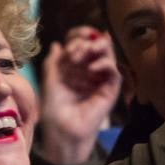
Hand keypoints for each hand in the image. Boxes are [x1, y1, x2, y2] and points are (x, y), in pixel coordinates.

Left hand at [38, 27, 121, 164]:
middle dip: (86, 41)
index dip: (80, 35)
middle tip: (75, 51)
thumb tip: (57, 44)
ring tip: (84, 54)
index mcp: (74, 66)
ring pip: (107, 54)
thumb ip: (54, 61)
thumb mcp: (50, 79)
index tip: (73, 37)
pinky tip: (92, 68)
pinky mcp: (110, 89)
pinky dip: (105, 64)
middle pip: (96, 44)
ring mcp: (100, 78)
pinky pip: (113, 71)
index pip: (82, 43)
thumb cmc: (54, 107)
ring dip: (97, 48)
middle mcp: (89, 69)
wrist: (62, 129)